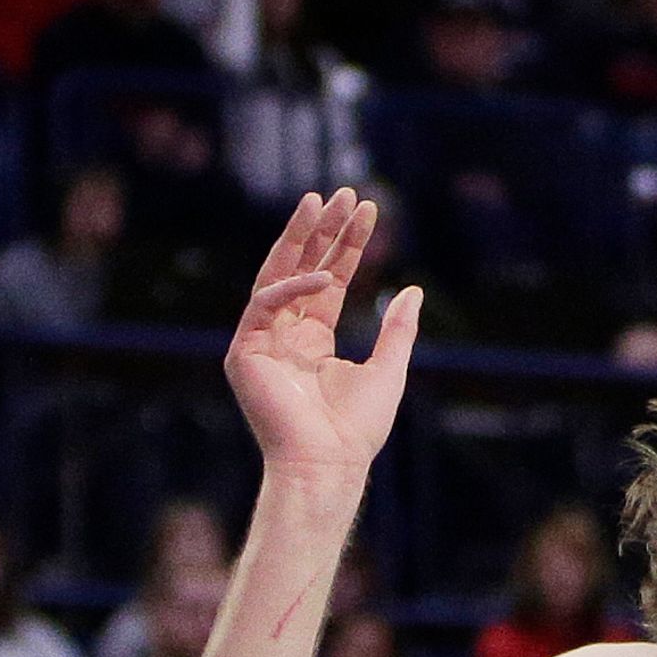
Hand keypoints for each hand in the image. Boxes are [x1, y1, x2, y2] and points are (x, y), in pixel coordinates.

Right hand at [228, 189, 422, 477]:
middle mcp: (285, 334)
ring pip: (277, 274)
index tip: (367, 210)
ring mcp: (262, 341)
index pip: (330, 279)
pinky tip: (323, 274)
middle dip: (321, 230)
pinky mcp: (244, 353)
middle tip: (341, 193)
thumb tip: (412, 288)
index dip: (347, 245)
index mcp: (313, 338)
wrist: (328, 463)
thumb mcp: (388, 368)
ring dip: (298, 237)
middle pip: (302, 268)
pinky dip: (292, 288)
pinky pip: (264, 306)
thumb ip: (398, 328)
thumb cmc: (357, 427)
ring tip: (320, 202)